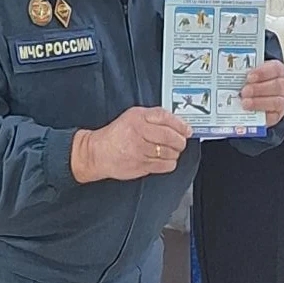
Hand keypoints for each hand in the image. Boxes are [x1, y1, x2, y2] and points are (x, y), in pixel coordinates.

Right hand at [71, 107, 191, 182]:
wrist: (97, 153)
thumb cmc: (116, 135)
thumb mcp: (132, 117)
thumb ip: (153, 118)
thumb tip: (178, 124)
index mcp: (138, 117)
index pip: (165, 117)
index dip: (180, 124)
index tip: (187, 129)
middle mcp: (139, 132)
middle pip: (170, 136)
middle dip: (180, 140)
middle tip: (181, 142)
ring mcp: (140, 150)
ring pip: (170, 152)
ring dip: (174, 152)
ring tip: (170, 151)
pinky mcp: (141, 165)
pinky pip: (165, 165)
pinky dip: (169, 163)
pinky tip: (164, 160)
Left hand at [240, 59, 283, 126]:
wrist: (266, 95)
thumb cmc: (257, 81)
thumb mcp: (253, 72)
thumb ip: (245, 72)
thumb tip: (229, 74)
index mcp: (278, 70)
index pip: (275, 69)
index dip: (262, 72)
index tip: (249, 77)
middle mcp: (283, 85)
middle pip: (276, 86)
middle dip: (258, 89)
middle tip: (243, 92)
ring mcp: (282, 101)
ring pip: (276, 102)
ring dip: (259, 103)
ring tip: (245, 103)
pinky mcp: (277, 114)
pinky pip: (273, 116)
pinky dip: (261, 115)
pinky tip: (251, 113)